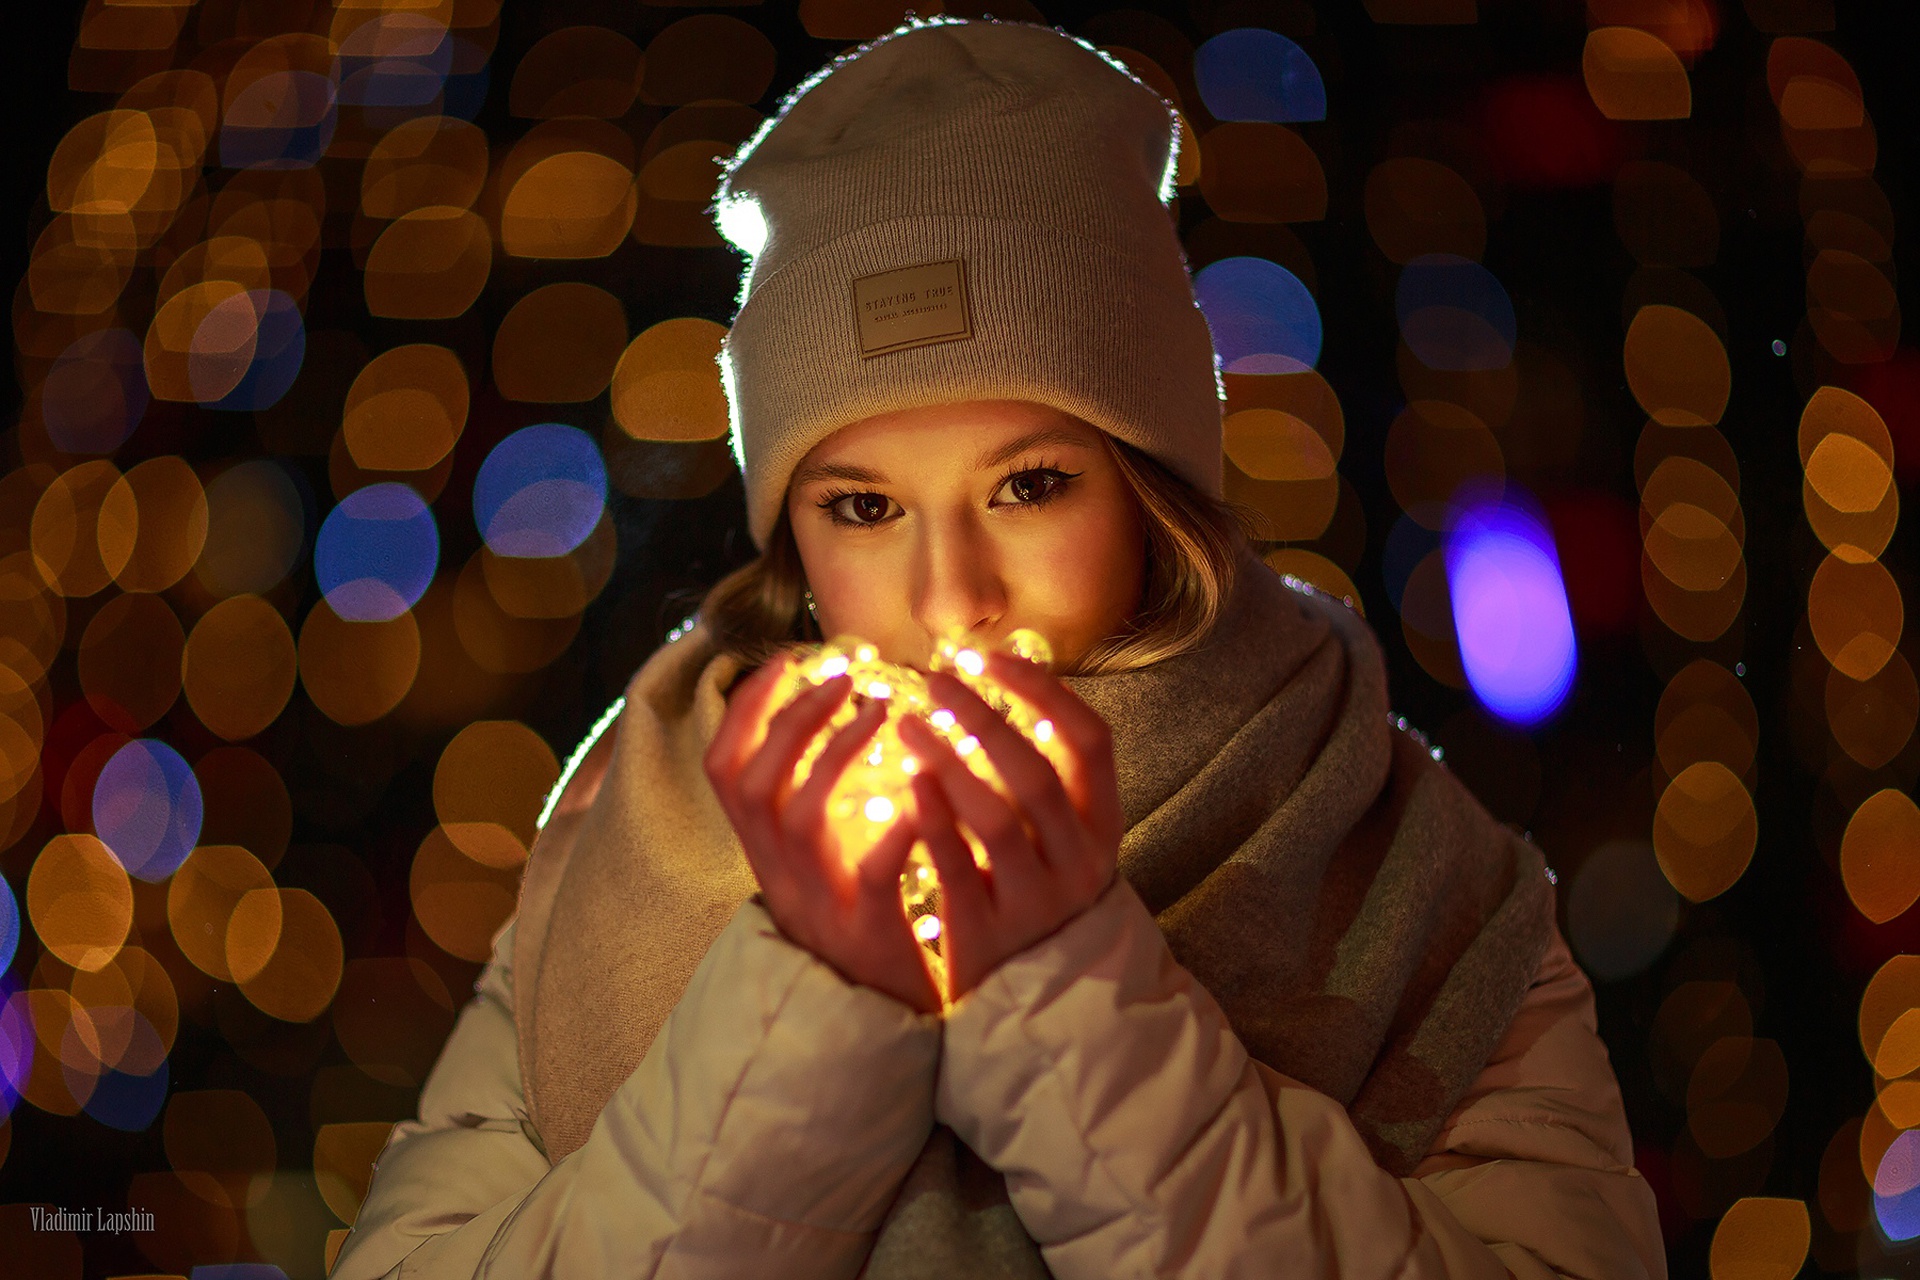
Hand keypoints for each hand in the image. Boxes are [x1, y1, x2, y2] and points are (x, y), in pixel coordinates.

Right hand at [703, 655, 941, 1014]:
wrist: (869, 1018)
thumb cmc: (851, 921)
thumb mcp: (813, 859)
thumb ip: (808, 798)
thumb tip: (818, 716)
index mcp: (761, 849)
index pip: (724, 766)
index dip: (746, 709)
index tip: (787, 661)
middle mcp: (776, 871)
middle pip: (753, 781)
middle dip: (794, 719)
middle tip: (844, 679)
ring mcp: (816, 901)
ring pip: (800, 815)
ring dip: (837, 753)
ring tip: (882, 712)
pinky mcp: (865, 930)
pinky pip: (870, 874)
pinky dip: (893, 832)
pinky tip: (922, 797)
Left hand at [896, 650, 1122, 1002]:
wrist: (1040, 1002)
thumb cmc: (1036, 894)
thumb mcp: (1059, 837)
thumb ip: (1040, 775)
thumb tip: (1000, 676)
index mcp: (1102, 827)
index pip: (1091, 740)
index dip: (1043, 691)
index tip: (990, 656)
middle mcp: (1078, 861)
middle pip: (1037, 774)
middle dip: (984, 718)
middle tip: (934, 678)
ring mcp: (1035, 901)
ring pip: (999, 819)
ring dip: (950, 763)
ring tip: (907, 723)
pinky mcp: (988, 934)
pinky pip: (959, 868)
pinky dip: (934, 821)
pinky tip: (906, 781)